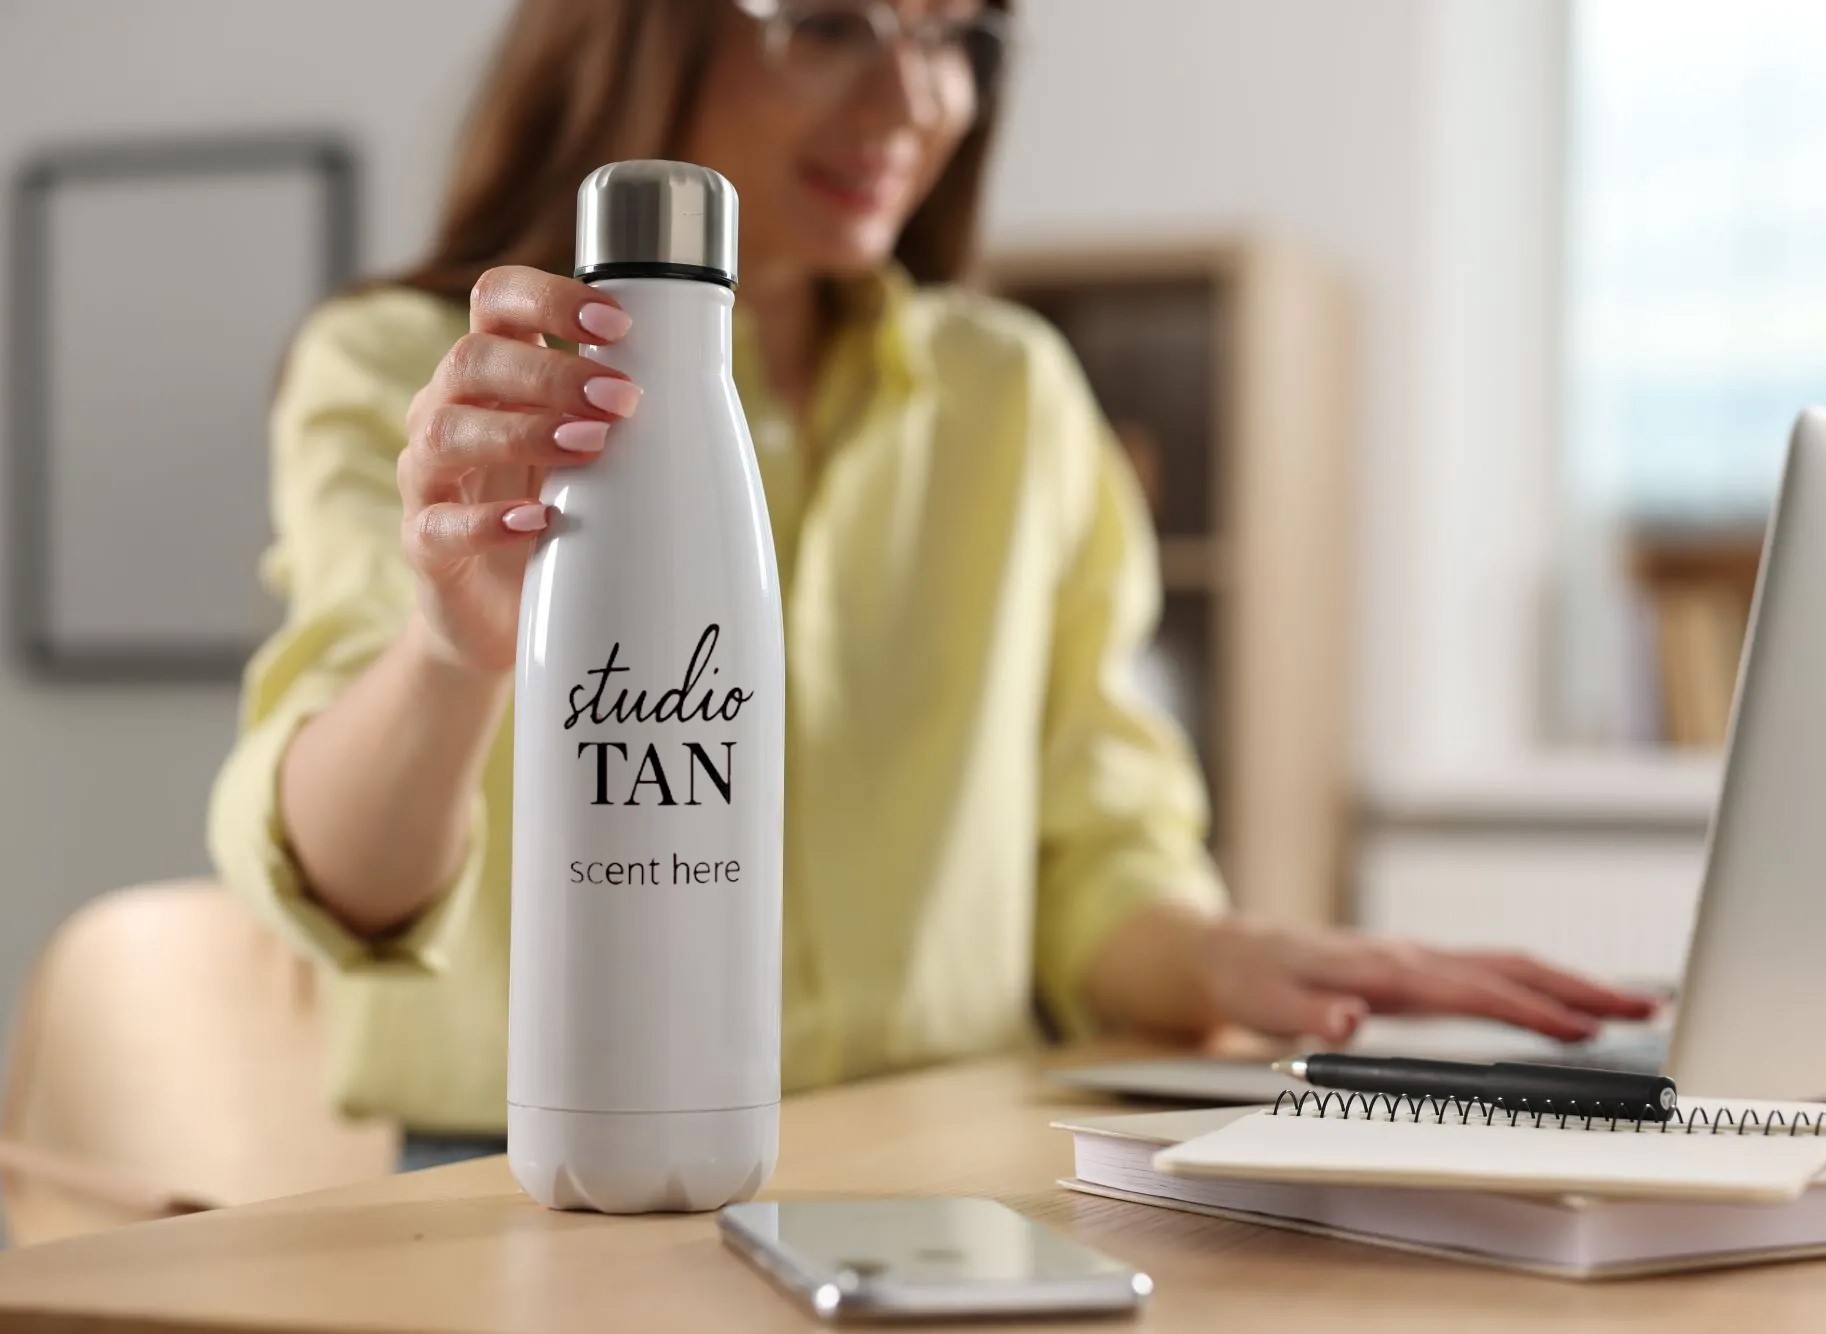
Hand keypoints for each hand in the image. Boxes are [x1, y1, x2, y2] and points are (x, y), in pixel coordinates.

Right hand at [398, 265, 641, 673]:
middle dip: (551, 373)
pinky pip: (438, 525)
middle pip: (472, 360)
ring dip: (525, 432)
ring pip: (447, 431)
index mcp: (492, 375)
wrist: (501, 613)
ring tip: (592, 446)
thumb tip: (698, 371)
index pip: (496, 301)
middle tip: (622, 399)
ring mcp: (429, 477)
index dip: (548, 299)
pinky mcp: (424, 544)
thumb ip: (616, 409)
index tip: (617, 324)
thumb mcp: (590, 453)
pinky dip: (488, 522)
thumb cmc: (556, 513)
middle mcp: (448, 411)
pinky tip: (538, 521)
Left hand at [1195, 918, 1658, 1044]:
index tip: (1583, 1030)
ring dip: (1570, 983)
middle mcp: (1410, 957)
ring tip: (1632, 1005)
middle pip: (1509, 968)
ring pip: (1508, 965)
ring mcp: (1417, 959)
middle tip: (1646, 1007)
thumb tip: (1347, 1021)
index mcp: (1384, 969)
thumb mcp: (1268, 1003)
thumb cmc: (1253, 978)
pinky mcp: (1417, 967)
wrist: (1232, 949)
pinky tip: (1567, 1003)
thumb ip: (1309, 1014)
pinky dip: (1538, 984)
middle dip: (1579, 987)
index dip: (1529, 1011)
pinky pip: (1491, 971)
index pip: (1471, 991)